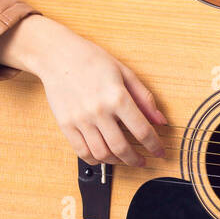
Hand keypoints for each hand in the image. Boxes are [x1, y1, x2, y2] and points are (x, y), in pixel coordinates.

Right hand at [33, 24, 166, 167]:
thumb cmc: (93, 61)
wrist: (58, 56)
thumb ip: (145, 99)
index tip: (159, 152)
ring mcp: (80, 120)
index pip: (142, 130)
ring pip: (102, 154)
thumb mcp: (125, 73)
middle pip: (122, 148)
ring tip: (125, 159)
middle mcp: (99, 111)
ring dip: (117, 162)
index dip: (154, 145)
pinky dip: (95, 160)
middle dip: (136, 160)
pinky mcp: (66, 125)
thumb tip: (160, 120)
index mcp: (117, 97)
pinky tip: (104, 156)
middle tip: (143, 161)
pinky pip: (82, 152)